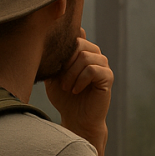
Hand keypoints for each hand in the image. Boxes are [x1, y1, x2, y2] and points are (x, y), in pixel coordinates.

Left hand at [45, 28, 111, 155]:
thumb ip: (53, 57)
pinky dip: (80, 80)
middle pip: (79, 44)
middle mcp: (95, 54)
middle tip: (60, 81)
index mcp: (83, 51)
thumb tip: (46, 38)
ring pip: (85, 57)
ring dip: (71, 74)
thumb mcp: (53, 75)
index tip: (55, 69)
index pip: (74, 36)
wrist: (76, 119)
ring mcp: (103, 65)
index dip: (61, 50)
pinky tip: (75, 90)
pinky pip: (92, 70)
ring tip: (66, 87)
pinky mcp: (108, 77)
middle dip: (65, 62)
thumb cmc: (64, 98)